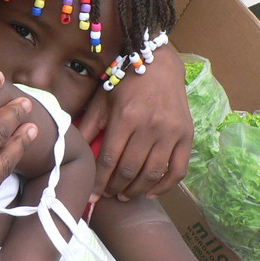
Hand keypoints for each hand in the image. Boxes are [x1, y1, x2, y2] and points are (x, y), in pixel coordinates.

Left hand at [79, 44, 192, 201]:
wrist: (159, 63)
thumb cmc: (125, 81)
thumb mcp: (102, 100)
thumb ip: (88, 126)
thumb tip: (72, 152)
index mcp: (126, 117)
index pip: (109, 159)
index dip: (99, 182)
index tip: (92, 196)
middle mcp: (150, 126)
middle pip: (129, 170)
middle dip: (115, 188)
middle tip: (107, 195)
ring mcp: (171, 132)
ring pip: (152, 173)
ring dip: (136, 190)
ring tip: (124, 195)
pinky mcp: (187, 135)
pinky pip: (178, 170)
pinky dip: (165, 186)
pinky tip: (150, 193)